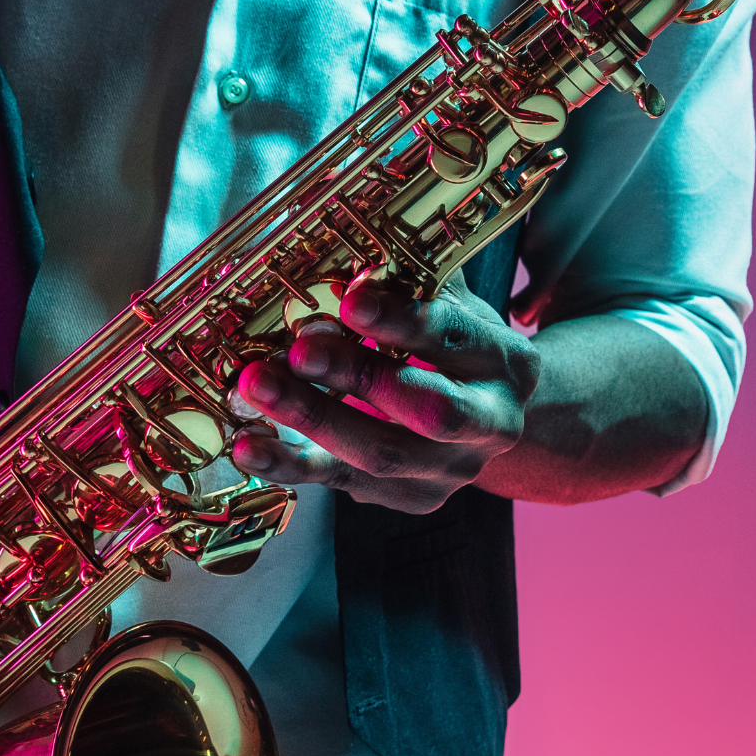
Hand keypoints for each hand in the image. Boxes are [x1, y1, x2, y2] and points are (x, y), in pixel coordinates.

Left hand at [231, 272, 540, 513]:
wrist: (482, 417)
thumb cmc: (453, 346)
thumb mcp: (450, 305)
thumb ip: (411, 283)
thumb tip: (354, 258)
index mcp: (507, 365)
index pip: (458, 339)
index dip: (403, 321)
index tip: (351, 301)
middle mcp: (490, 426)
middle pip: (428, 410)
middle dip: (360, 377)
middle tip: (300, 349)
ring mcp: (448, 471)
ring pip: (379, 454)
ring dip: (313, 418)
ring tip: (257, 385)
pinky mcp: (406, 498)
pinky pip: (340, 482)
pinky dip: (289, 464)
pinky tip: (248, 444)